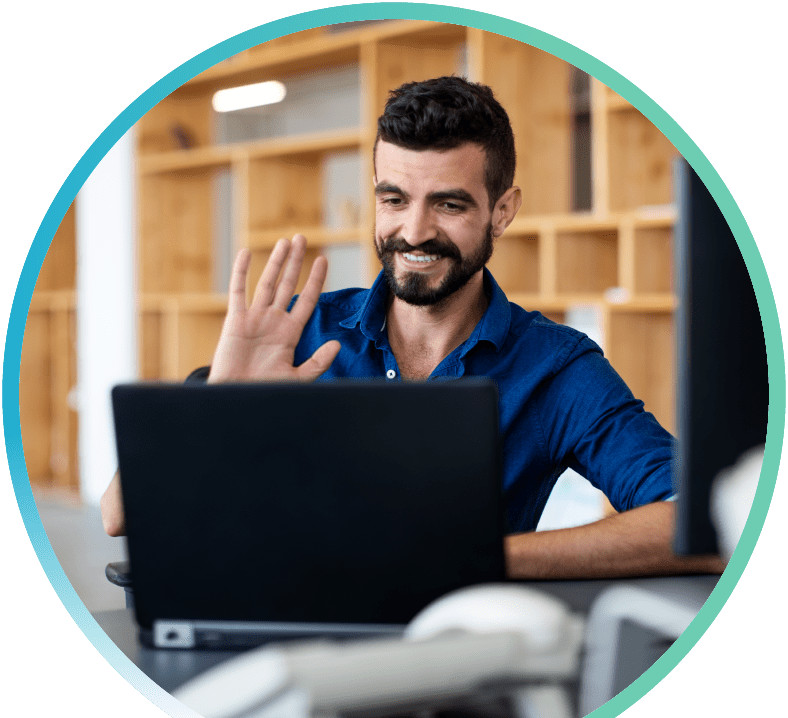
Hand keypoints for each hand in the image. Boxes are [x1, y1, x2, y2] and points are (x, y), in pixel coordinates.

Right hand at [208, 235, 340, 382]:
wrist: (237, 397)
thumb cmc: (266, 390)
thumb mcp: (297, 378)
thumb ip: (318, 361)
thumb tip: (337, 343)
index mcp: (290, 332)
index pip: (307, 299)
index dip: (315, 280)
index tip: (323, 260)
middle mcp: (274, 321)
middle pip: (288, 284)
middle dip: (296, 262)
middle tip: (302, 238)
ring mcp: (254, 319)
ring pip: (267, 283)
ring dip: (276, 262)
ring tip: (285, 241)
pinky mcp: (235, 320)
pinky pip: (238, 291)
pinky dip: (241, 272)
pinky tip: (246, 253)